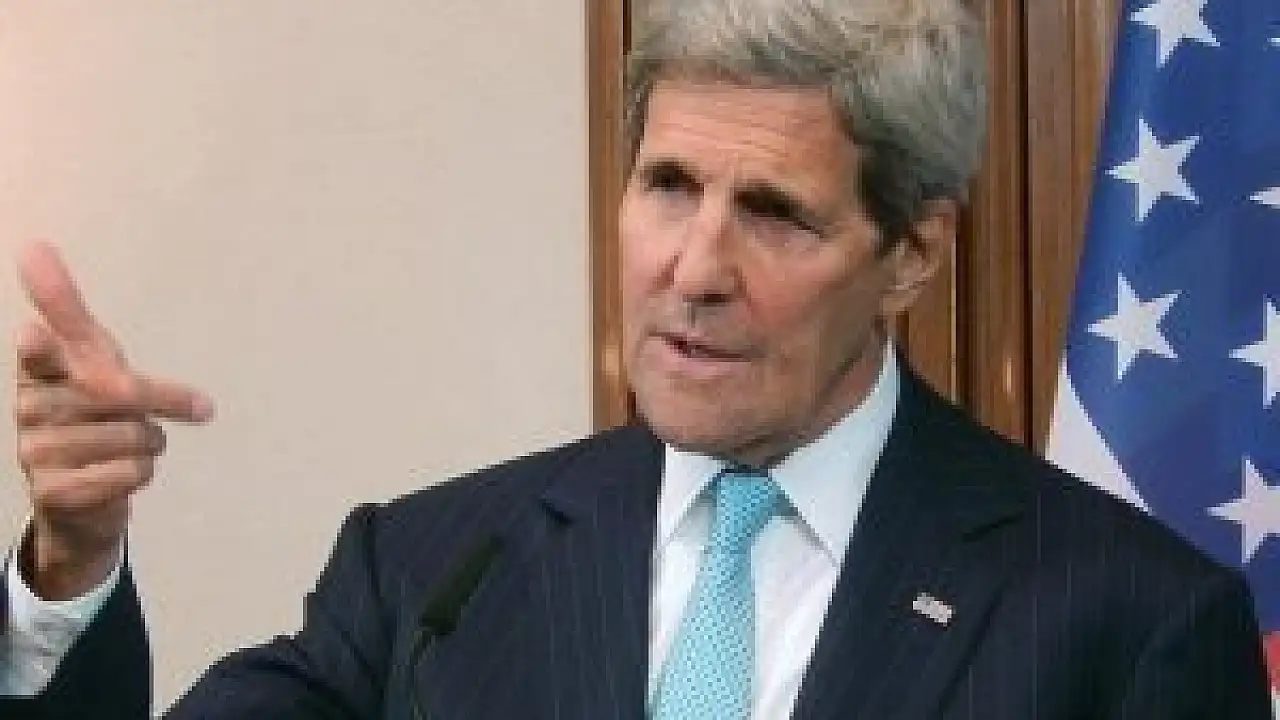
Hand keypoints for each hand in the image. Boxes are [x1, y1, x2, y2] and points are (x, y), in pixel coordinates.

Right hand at [13, 241, 213, 599]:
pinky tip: (118, 475)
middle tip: (152, 412)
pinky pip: (130, 473)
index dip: (42, 347)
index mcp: (39, 371)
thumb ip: (69, 311)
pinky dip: (140, 474)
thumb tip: (33, 246)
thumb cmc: (90, 413)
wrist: (84, 496)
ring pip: (133, 436)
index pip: (40, 354)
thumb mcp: (89, 357)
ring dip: (148, 444)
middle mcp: (29, 409)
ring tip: (126, 448)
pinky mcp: (53, 494)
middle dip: (154, 403)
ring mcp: (36, 454)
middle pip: (120, 394)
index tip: (34, 337)